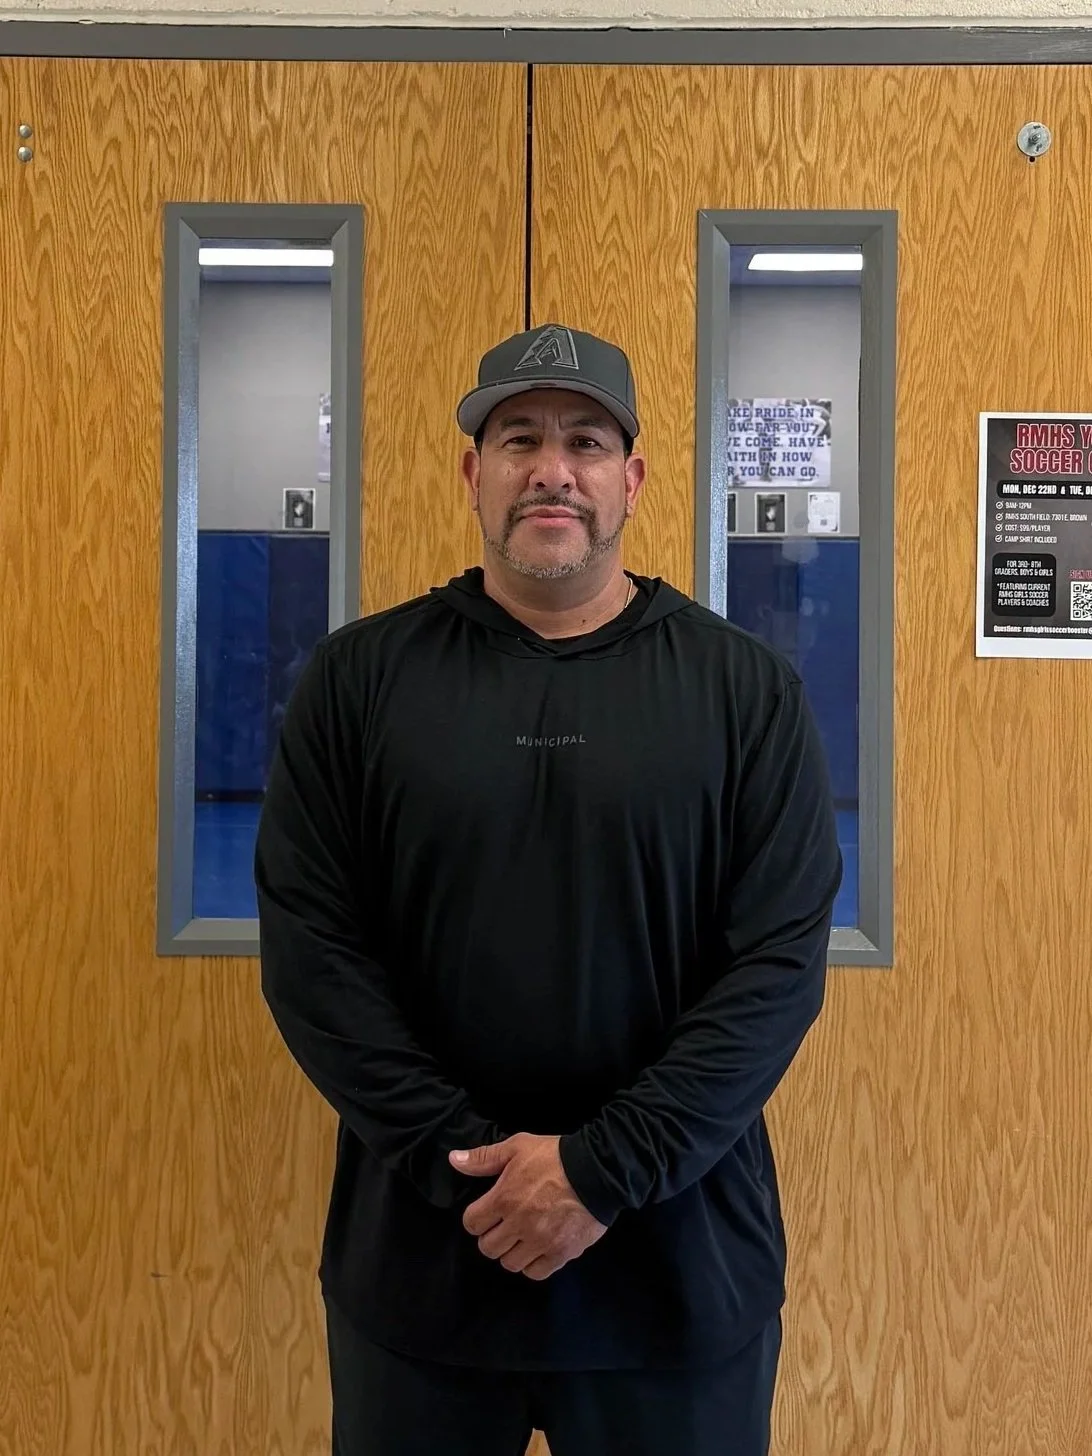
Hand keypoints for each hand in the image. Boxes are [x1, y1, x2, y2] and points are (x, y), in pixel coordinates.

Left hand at [449, 1133, 606, 1280]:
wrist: (598, 1171)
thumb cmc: (555, 1156)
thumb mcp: (518, 1147)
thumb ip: (484, 1157)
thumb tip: (454, 1161)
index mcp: (504, 1199)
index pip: (472, 1224)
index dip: (477, 1218)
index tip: (487, 1212)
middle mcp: (518, 1225)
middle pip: (488, 1248)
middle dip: (492, 1236)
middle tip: (505, 1225)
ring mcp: (540, 1242)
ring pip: (510, 1263)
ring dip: (512, 1252)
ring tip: (522, 1237)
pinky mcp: (561, 1254)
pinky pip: (535, 1273)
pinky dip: (533, 1264)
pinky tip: (538, 1249)